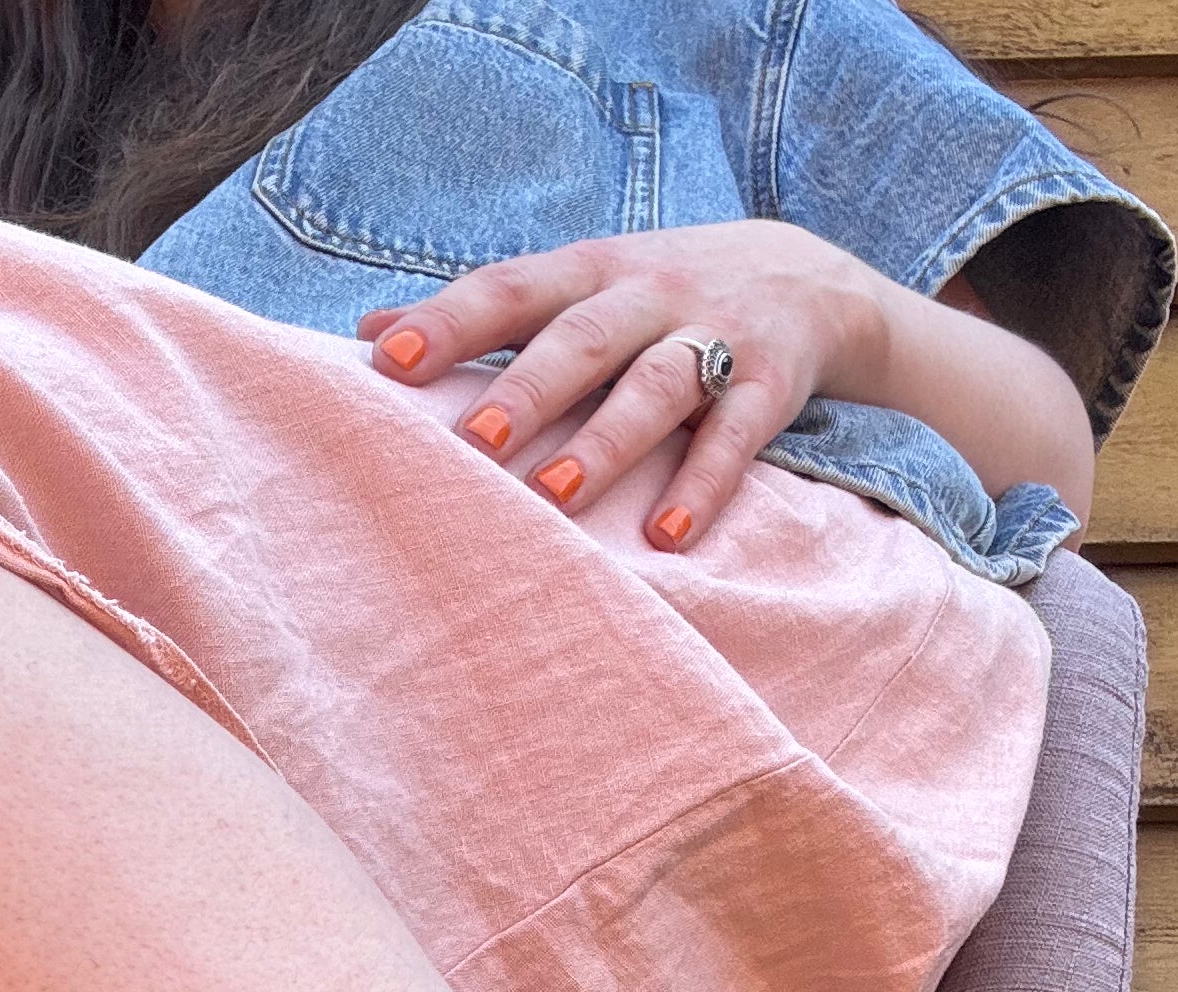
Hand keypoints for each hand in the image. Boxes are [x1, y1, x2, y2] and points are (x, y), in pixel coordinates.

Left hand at [360, 221, 1095, 550]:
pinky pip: (737, 436)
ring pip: (656, 386)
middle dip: (525, 389)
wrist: (812, 280)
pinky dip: (704, 483)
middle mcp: (651, 294)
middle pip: (582, 339)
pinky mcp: (772, 385)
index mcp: (591, 271)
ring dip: (606, 442)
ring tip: (556, 496)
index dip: (451, 320)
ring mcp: (716, 336)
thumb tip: (366, 332)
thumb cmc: (658, 300)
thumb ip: (485, 313)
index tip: (387, 360)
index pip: (511, 289)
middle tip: (472, 444)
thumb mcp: (579, 287)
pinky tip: (668, 534)